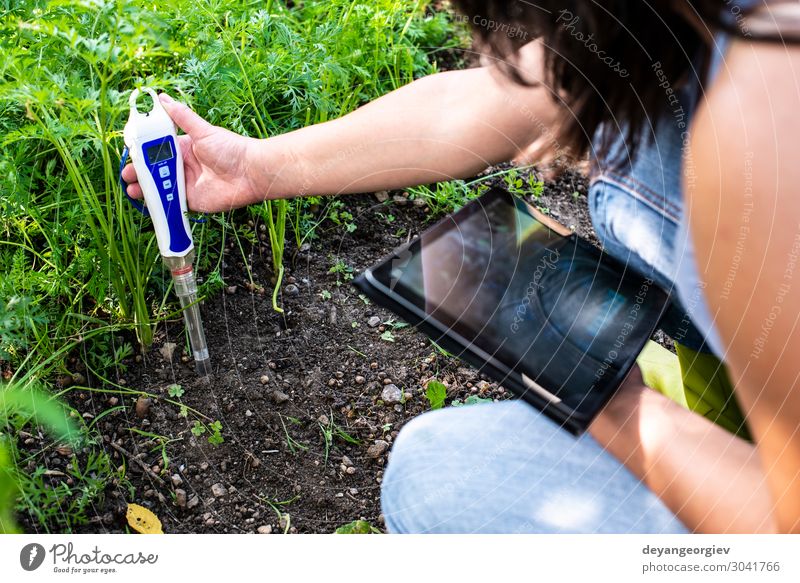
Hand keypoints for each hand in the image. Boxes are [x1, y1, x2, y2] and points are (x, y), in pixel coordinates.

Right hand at [122, 94, 264, 212]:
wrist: (251, 173)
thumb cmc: (230, 149)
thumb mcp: (203, 130)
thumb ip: (181, 116)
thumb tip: (160, 97)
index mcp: (183, 148)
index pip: (156, 150)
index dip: (142, 152)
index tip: (130, 153)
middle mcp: (182, 167)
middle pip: (155, 170)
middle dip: (139, 173)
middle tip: (127, 174)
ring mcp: (186, 185)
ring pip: (160, 188)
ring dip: (145, 189)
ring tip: (131, 188)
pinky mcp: (192, 201)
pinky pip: (172, 203)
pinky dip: (159, 204)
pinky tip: (146, 203)